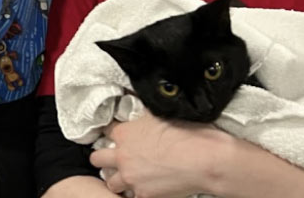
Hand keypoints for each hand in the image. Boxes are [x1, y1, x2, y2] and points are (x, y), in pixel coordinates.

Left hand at [89, 111, 228, 197]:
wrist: (206, 159)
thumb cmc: (190, 134)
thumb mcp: (161, 115)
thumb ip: (144, 117)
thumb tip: (142, 114)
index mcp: (124, 134)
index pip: (106, 131)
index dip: (114, 133)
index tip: (120, 136)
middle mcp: (122, 156)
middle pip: (97, 158)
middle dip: (104, 158)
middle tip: (116, 158)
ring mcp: (131, 178)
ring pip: (111, 182)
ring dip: (118, 178)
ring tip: (130, 176)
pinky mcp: (144, 195)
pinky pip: (132, 196)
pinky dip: (138, 192)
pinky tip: (147, 186)